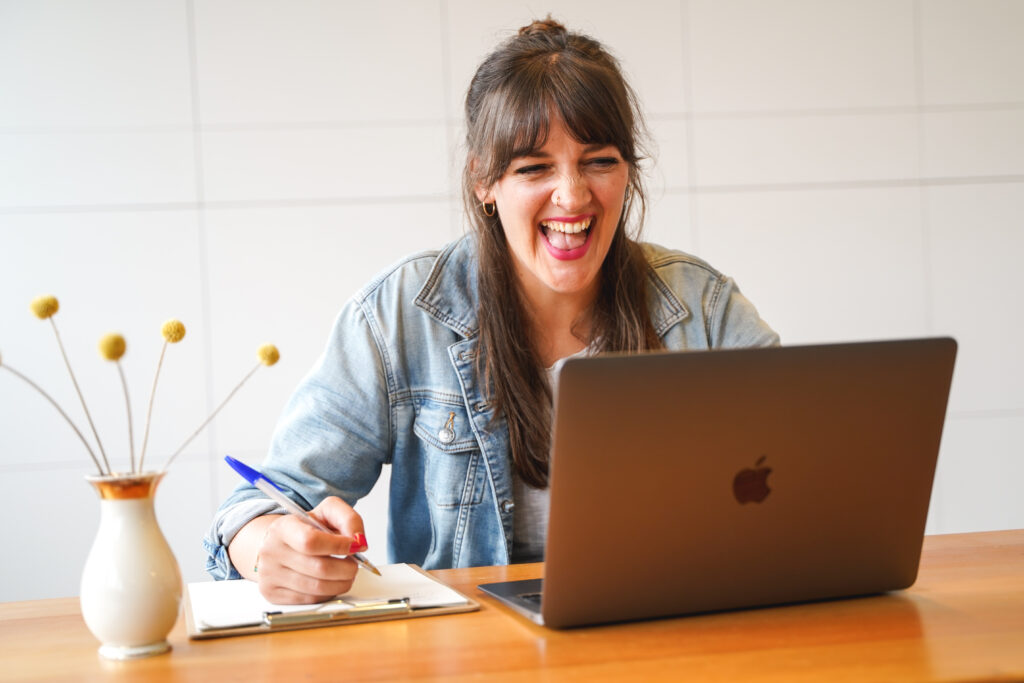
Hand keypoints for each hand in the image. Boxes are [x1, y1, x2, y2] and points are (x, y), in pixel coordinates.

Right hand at [234, 496, 369, 603]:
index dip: (339, 546)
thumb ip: (348, 519)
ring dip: (341, 583)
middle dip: (347, 568)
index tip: (355, 546)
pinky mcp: (272, 594)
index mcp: (283, 527)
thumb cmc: (304, 529)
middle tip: (354, 564)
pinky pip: (310, 600)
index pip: (311, 541)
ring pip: (318, 588)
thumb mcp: (326, 512)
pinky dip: (328, 593)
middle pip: (319, 568)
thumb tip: (359, 541)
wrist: (276, 543)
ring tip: (346, 573)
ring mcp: (270, 575)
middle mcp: (272, 551)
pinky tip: (330, 582)